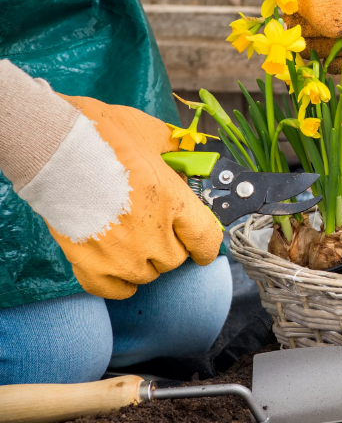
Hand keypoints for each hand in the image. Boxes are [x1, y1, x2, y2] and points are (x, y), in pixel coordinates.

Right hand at [0, 61, 221, 298]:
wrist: (54, 148)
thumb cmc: (102, 135)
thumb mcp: (150, 132)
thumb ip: (172, 148)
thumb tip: (181, 151)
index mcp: (175, 202)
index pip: (206, 240)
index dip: (206, 246)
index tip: (202, 248)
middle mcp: (154, 234)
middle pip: (175, 259)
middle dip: (169, 246)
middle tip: (153, 228)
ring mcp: (123, 254)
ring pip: (147, 274)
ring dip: (143, 262)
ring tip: (130, 241)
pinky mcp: (91, 265)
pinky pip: (115, 290)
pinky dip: (119, 283)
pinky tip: (118, 269)